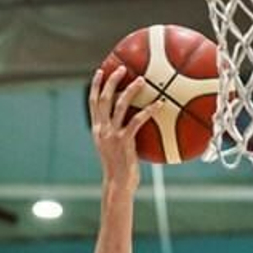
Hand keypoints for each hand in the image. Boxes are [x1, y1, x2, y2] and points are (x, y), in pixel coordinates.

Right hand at [89, 67, 157, 192]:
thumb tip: (133, 123)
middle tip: (122, 68)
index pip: (93, 102)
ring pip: (119, 104)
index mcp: (97, 130)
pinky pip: (138, 120)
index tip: (100, 71)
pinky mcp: (124, 141)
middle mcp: (102, 129)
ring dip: (130, 89)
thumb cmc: (119, 169)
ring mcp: (112, 134)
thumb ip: (118, 134)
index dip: (96, 85)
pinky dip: (149, 110)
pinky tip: (159, 104)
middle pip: (103, 98)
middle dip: (111, 80)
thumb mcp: (113, 149)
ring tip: (141, 80)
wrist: (117, 184)